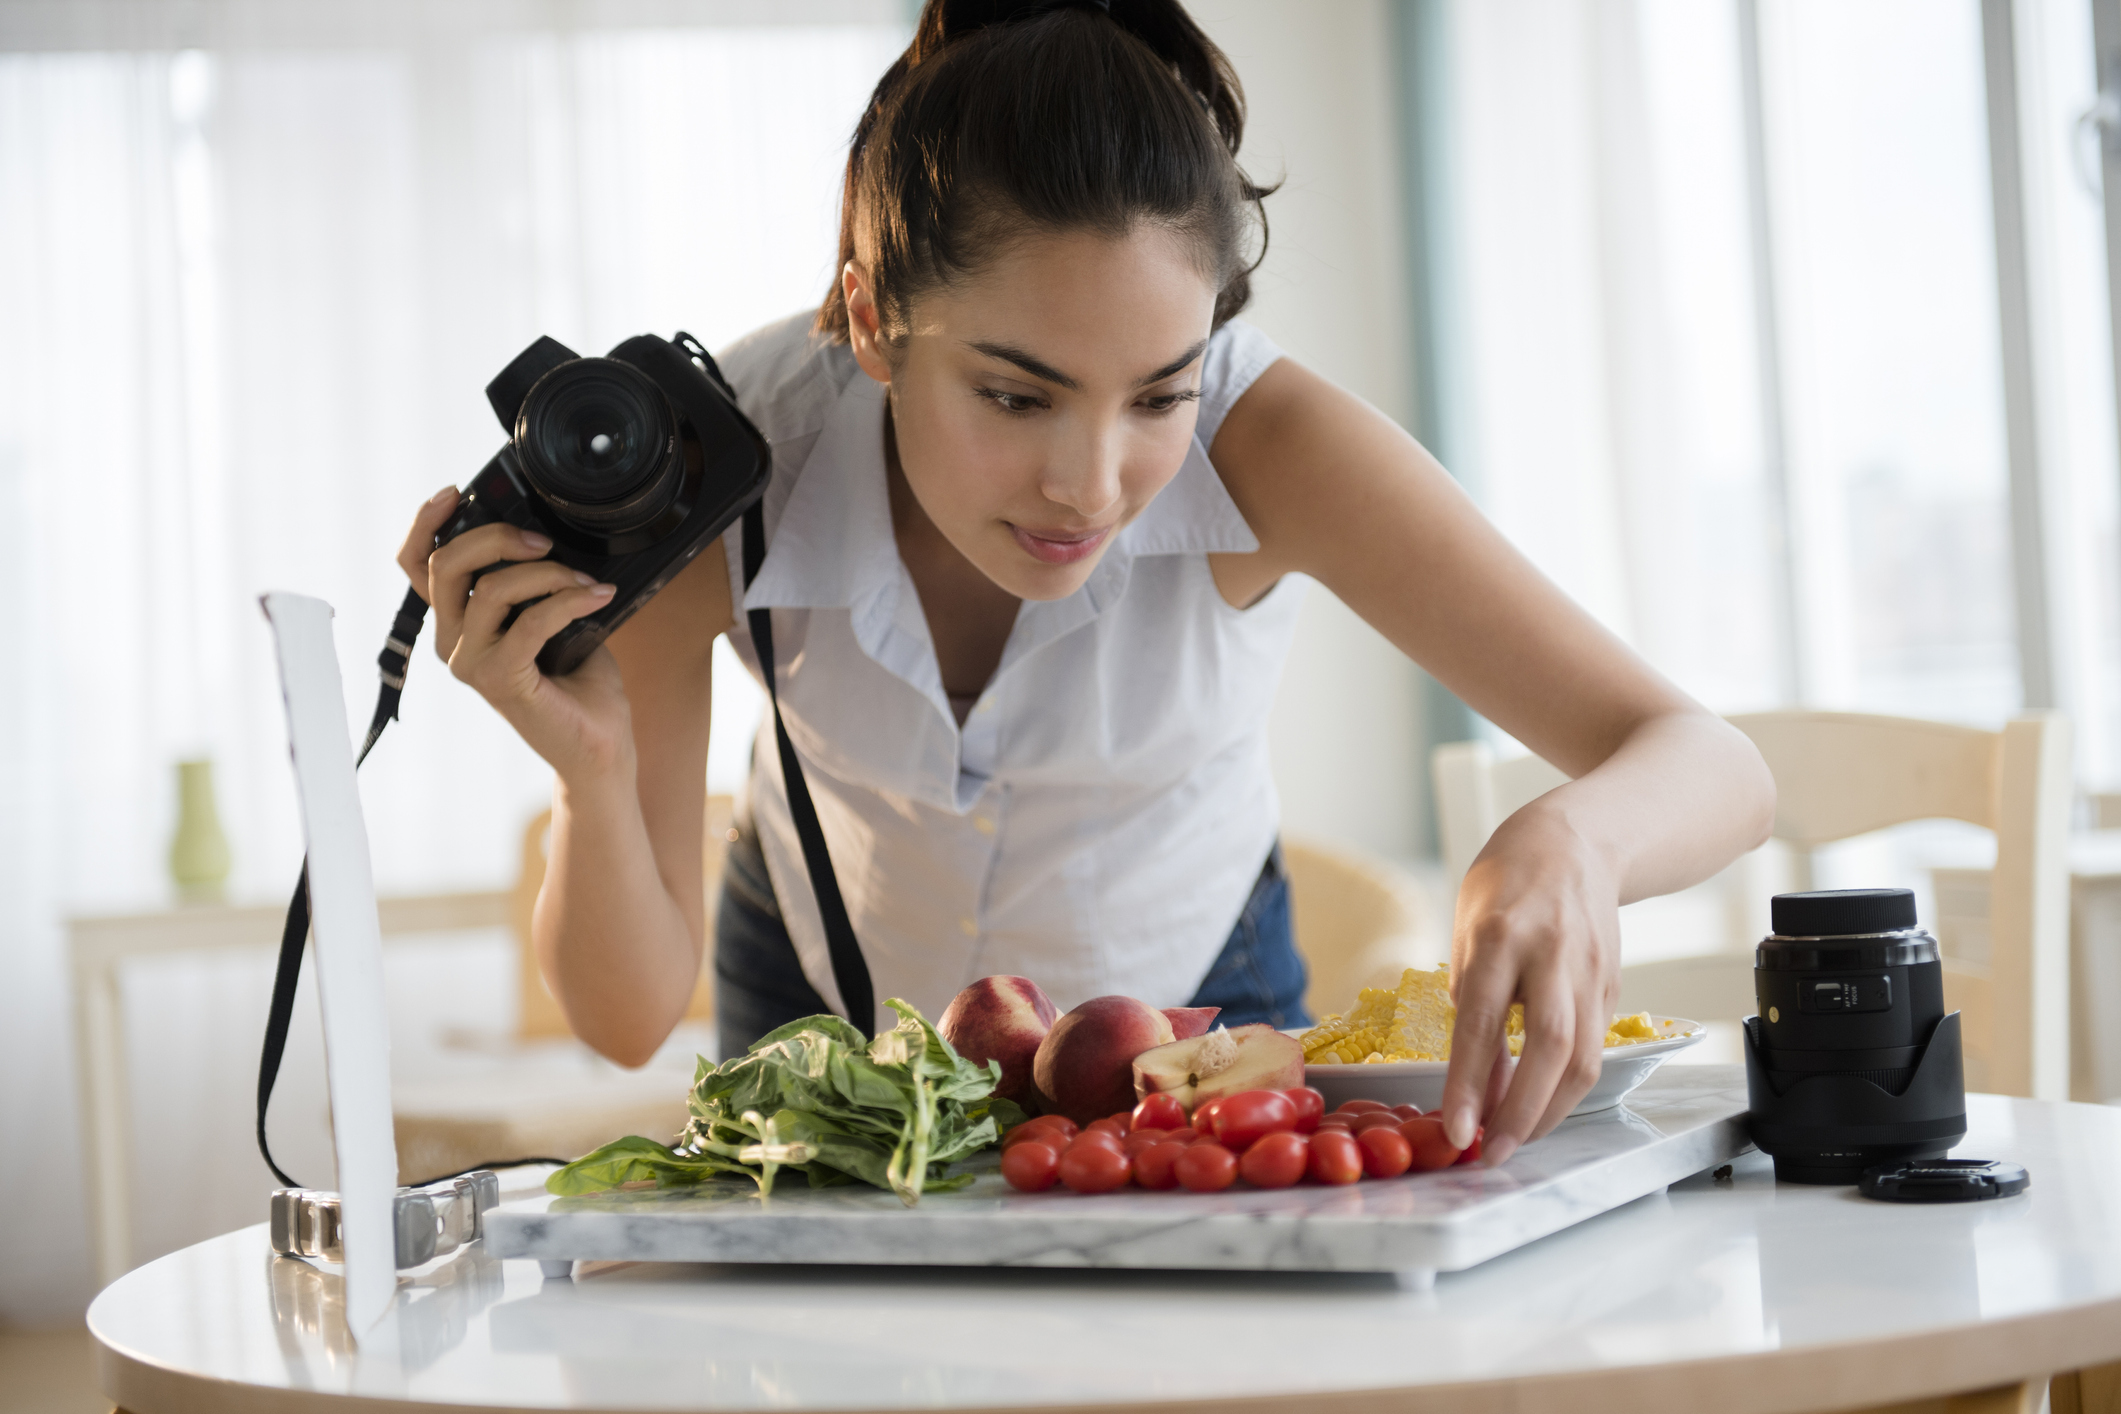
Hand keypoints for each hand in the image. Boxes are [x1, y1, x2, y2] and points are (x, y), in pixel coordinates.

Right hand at [396, 486, 631, 781]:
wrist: (598, 747)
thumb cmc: (578, 683)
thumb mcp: (554, 616)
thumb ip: (535, 582)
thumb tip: (546, 534)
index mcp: (458, 623)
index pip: (417, 567)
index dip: (426, 524)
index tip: (455, 492)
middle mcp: (452, 642)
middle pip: (446, 565)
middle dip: (497, 536)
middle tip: (544, 541)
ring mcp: (470, 662)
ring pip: (491, 588)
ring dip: (548, 574)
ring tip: (586, 583)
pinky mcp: (499, 679)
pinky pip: (531, 620)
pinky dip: (570, 600)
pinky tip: (598, 597)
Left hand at [1438, 799, 1621, 1166]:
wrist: (1577, 841)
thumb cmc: (1507, 883)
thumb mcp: (1468, 926)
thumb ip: (1472, 995)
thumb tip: (1473, 1071)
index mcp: (1501, 933)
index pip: (1484, 1021)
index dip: (1470, 1083)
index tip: (1457, 1128)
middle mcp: (1552, 953)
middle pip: (1550, 1046)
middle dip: (1522, 1111)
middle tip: (1494, 1153)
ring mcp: (1591, 971)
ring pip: (1582, 1056)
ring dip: (1549, 1110)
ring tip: (1515, 1140)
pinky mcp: (1613, 986)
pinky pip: (1593, 1048)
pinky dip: (1566, 1087)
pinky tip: (1540, 1105)